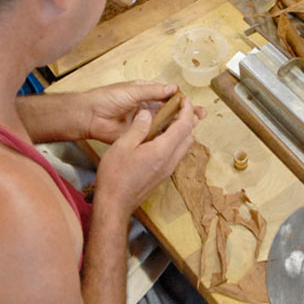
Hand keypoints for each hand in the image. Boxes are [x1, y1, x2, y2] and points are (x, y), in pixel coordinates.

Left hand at [83, 81, 205, 143]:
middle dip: (185, 113)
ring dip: (179, 125)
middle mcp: (147, 108)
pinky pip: (155, 136)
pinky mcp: (139, 135)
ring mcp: (144, 123)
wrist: (90, 116)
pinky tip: (178, 138)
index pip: (167, 96)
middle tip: (201, 115)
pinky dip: (166, 137)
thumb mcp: (133, 91)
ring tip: (195, 125)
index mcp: (145, 94)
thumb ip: (153, 91)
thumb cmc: (108, 98)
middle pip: (170, 111)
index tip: (192, 102)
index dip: (180, 100)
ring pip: (165, 124)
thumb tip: (173, 88)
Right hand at [95, 96, 199, 214]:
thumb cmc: (115, 176)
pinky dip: (173, 142)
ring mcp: (167, 170)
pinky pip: (175, 155)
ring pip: (184, 146)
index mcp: (162, 151)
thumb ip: (138, 127)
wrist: (115, 204)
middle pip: (189, 136)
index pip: (184, 126)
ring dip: (181, 132)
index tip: (184, 99)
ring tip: (168, 120)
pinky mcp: (162, 175)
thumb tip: (148, 113)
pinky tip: (158, 137)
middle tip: (178, 108)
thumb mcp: (123, 146)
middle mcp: (170, 161)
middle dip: (187, 119)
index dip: (186, 110)